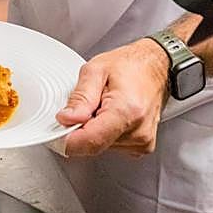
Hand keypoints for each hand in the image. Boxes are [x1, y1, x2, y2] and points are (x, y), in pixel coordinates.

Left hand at [56, 39, 169, 156]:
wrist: (156, 67)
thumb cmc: (130, 66)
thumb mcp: (96, 70)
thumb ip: (80, 97)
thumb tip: (66, 119)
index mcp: (126, 110)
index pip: (91, 141)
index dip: (67, 139)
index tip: (56, 134)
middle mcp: (138, 131)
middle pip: (94, 144)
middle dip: (82, 129)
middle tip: (87, 106)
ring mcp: (142, 142)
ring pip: (101, 147)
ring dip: (95, 129)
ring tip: (104, 107)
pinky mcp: (142, 146)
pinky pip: (112, 146)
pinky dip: (106, 133)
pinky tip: (112, 116)